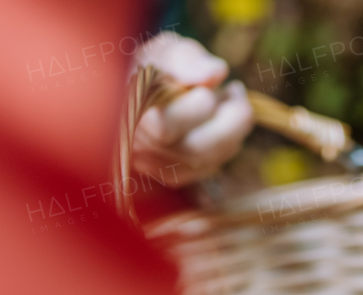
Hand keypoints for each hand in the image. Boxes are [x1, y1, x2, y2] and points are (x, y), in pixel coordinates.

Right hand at [131, 33, 254, 185]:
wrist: (144, 89)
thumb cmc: (156, 68)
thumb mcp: (165, 50)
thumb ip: (185, 58)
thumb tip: (214, 74)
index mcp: (127, 115)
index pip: (163, 128)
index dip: (194, 109)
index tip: (210, 84)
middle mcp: (138, 148)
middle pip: (194, 150)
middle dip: (228, 119)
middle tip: (236, 89)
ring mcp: (155, 167)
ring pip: (207, 160)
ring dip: (233, 128)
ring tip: (234, 98)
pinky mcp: (175, 175)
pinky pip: (211, 165)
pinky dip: (228, 141)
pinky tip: (225, 117)